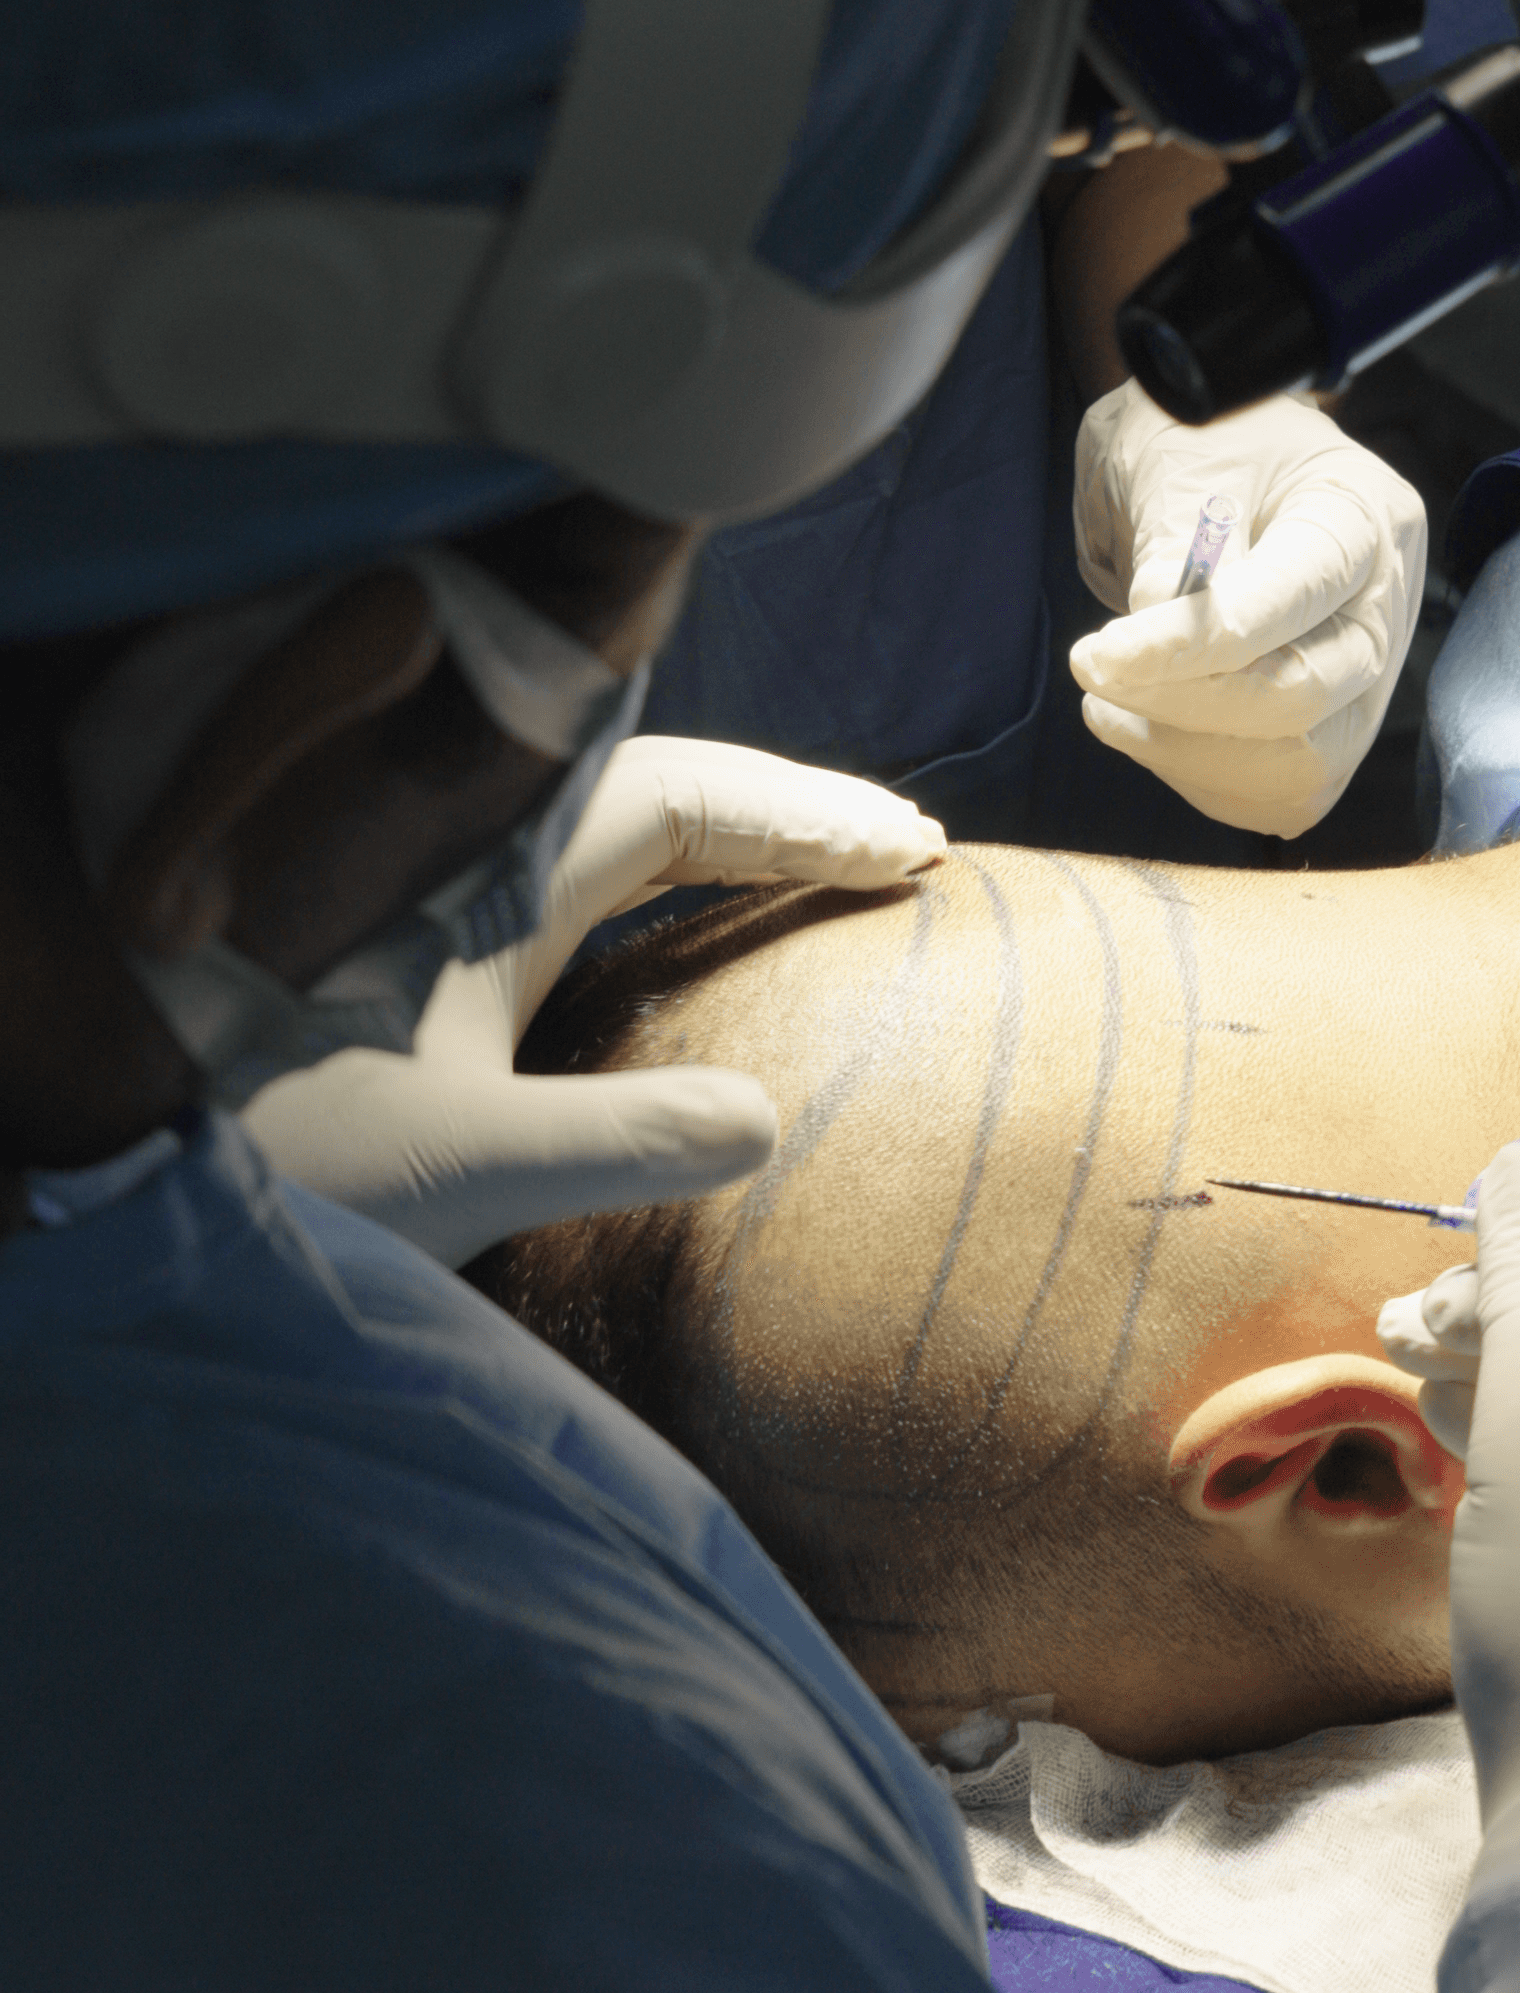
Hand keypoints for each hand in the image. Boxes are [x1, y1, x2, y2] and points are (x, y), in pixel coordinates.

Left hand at [240, 738, 942, 1266]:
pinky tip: (710, 948)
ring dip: (728, 854)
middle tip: (905, 851)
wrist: (139, 1191)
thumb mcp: (461, 1162)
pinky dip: (664, 907)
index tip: (908, 848)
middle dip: (783, 820)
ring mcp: (442, 921)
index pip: (676, 801)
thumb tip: (768, 1116)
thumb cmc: (279, 1167)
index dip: (799, 817)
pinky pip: (574, 907)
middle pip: (656, 804)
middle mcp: (465, 873)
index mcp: (482, 876)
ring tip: (842, 880)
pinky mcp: (421, 982)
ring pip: (612, 849)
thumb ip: (622, 1139)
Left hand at [1068, 385, 1426, 838]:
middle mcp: (1385, 602)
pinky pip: (1281, 792)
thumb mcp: (1173, 458)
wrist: (1214, 461)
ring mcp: (1371, 677)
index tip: (1100, 656)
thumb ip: (1171, 538)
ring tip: (1111, 703)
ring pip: (1299, 764)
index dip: (1190, 645)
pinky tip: (1151, 729)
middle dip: (1184, 703)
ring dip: (1187, 751)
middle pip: (1306, 695)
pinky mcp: (1337, 731)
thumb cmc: (1197, 443)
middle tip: (1094, 673)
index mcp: (1359, 513)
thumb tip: (1157, 624)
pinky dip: (1204, 777)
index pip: (1292, 599)